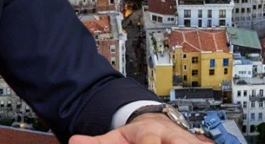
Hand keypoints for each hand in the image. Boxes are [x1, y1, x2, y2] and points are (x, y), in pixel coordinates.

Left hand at [71, 113, 210, 143]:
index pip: (150, 140)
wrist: (157, 124)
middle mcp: (172, 137)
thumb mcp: (117, 137)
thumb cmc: (137, 135)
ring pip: (190, 142)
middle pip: (177, 141)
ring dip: (190, 143)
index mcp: (151, 131)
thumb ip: (97, 143)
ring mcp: (186, 142)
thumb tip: (75, 142)